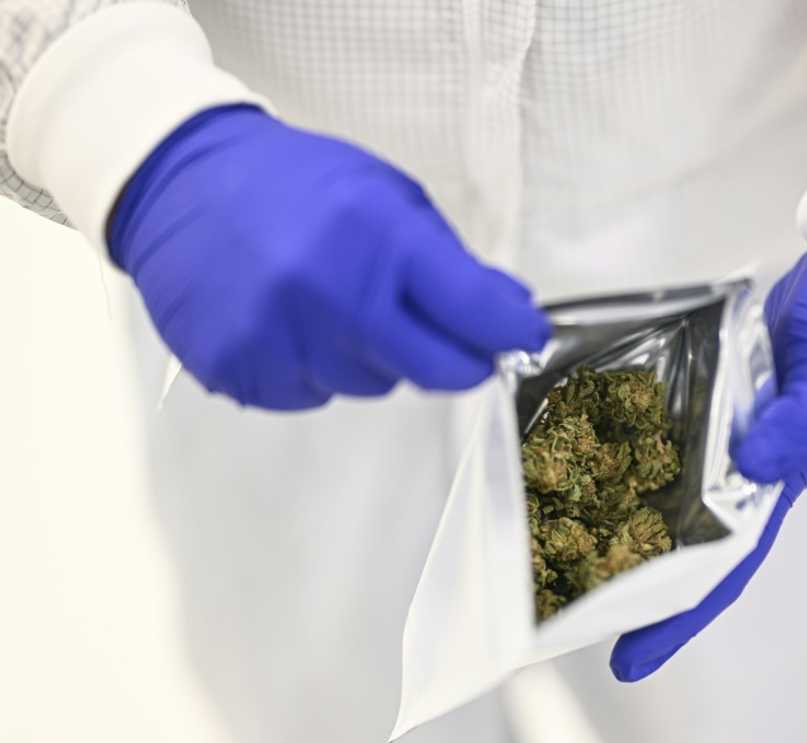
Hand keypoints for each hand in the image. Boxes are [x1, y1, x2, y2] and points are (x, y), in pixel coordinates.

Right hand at [109, 105, 549, 408]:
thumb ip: (449, 261)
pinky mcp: (241, 373)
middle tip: (448, 336)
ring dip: (376, 356)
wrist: (181, 183)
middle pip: (437, 371)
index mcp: (377, 236)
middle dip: (458, 359)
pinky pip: (314, 395)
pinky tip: (295, 323)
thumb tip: (508, 314)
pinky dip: (319, 368)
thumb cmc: (296, 184)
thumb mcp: (387, 195)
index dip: (511, 332)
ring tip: (336, 304)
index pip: (475, 312)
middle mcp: (330, 294)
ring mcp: (281, 340)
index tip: (524, 337)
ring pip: (374, 386)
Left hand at [610, 216, 806, 680]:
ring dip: (625, 519)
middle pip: (685, 538)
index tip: (628, 656)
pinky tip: (593, 456)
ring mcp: (728, 427)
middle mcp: (748, 463)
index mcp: (782, 477)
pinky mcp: (713, 387)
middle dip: (635, 579)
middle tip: (568, 607)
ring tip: (563, 545)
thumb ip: (803, 421)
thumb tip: (755, 466)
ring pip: (669, 487)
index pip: (724, 563)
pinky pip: (667, 429)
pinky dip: (633, 449)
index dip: (678, 614)